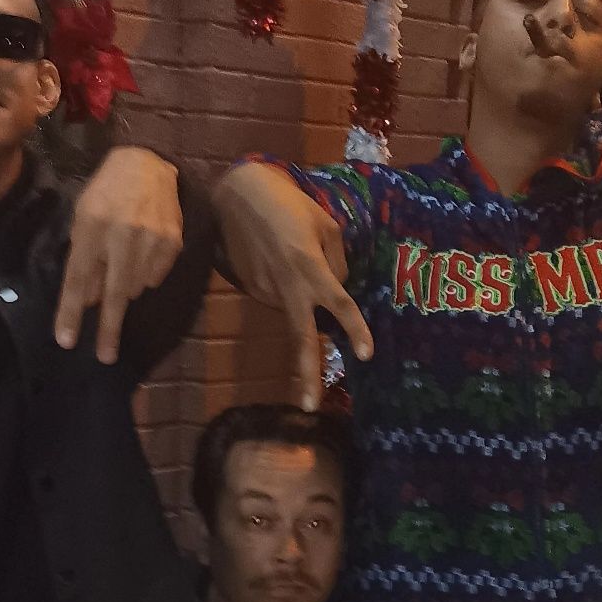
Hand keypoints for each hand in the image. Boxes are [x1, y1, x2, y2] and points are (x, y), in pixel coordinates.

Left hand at [55, 146, 183, 362]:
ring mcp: (151, 239)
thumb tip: (89, 299)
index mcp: (91, 226)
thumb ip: (83, 257)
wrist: (146, 164)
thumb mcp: (83, 218)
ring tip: (121, 261)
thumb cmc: (105, 192)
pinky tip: (140, 253)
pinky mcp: (172, 242)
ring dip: (124, 287)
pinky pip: (155, 277)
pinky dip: (144, 275)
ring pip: (135, 287)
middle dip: (107, 328)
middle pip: (112, 294)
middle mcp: (122, 234)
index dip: (71, 312)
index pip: (78, 279)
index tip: (66, 341)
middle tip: (104, 357)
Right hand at [216, 164, 372, 411]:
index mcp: (311, 268)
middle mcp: (288, 288)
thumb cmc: (288, 204)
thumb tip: (338, 287)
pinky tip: (275, 259)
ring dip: (299, 299)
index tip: (366, 355)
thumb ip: (337, 262)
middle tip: (310, 406)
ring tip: (286, 253)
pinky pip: (278, 297)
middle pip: (302, 339)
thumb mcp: (325, 225)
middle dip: (307, 375)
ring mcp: (266, 291)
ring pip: (294, 309)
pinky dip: (284, 288)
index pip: (341, 306)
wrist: (235, 195)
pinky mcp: (250, 289)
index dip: (356, 331)